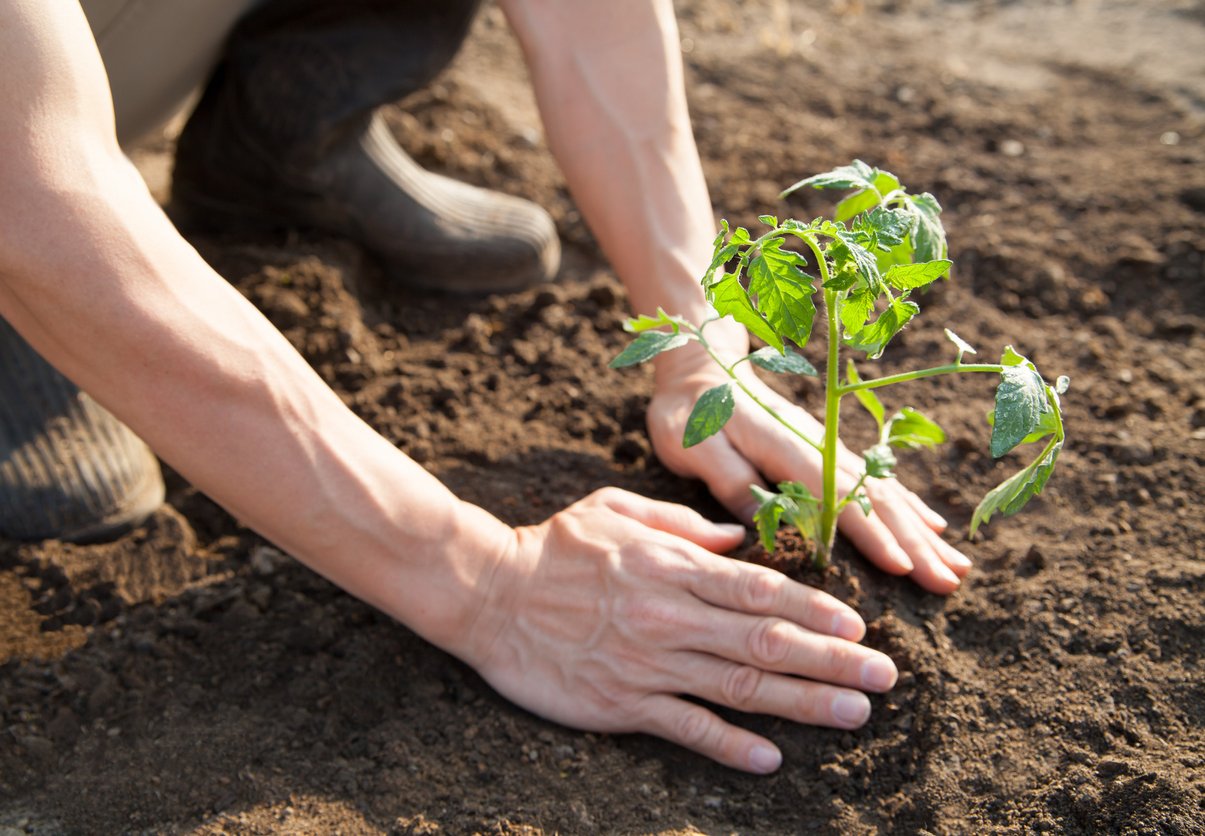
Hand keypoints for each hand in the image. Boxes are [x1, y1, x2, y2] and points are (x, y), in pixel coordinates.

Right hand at [457, 487, 898, 773]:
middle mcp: (670, 616)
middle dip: (830, 661)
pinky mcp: (621, 703)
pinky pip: (686, 727)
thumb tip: (737, 537)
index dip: (815, 610)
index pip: (759, 589)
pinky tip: (770, 759)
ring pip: (739, 687)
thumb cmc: (553, 547)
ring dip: (802, 704)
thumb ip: (681, 523)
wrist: (486, 594)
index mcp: (672, 567)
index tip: (858, 628)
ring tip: (854, 715)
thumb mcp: (615, 509)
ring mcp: (647, 663)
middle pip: (765, 642)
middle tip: (884, 679)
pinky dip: (730, 745)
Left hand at [647, 319, 970, 593]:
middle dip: (915, 542)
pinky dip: (908, 506)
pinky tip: (932, 528)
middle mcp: (820, 447)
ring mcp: (829, 447)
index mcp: (788, 448)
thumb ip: (731, 480)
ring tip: (957, 566)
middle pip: (877, 499)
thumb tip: (767, 525)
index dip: (872, 534)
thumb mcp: (695, 447)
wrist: (701, 369)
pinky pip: (877, 480)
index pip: (839, 497)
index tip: (903, 568)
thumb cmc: (690, 413)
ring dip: (921, 531)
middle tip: (949, 583)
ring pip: (885, 492)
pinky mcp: (828, 451)